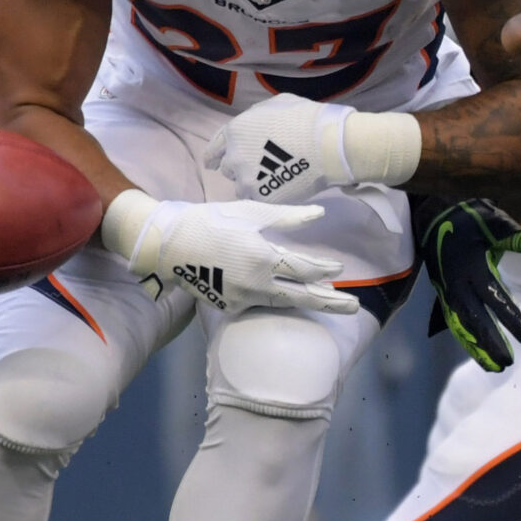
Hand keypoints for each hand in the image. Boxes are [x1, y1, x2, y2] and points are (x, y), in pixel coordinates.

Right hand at [102, 190, 357, 315]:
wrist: (167, 244)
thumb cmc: (210, 221)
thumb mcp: (250, 212)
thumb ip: (287, 217)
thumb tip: (319, 215)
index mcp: (263, 257)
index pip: (304, 269)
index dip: (324, 270)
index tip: (340, 270)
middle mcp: (256, 283)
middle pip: (301, 297)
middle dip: (329, 302)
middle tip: (353, 309)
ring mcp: (241, 297)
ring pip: (281, 303)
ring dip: (305, 302)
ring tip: (328, 302)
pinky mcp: (228, 305)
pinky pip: (257, 304)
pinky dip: (273, 300)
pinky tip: (285, 296)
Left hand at [205, 93, 420, 204]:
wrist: (326, 145)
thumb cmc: (305, 119)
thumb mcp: (274, 105)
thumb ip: (256, 118)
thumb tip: (255, 128)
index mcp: (235, 131)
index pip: (214, 148)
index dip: (214, 156)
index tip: (213, 163)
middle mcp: (234, 157)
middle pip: (228, 168)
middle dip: (238, 167)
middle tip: (256, 167)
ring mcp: (247, 180)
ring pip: (240, 187)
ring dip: (250, 184)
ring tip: (269, 181)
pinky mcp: (262, 197)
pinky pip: (257, 199)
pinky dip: (265, 195)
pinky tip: (277, 189)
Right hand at [419, 197, 520, 371]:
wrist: (432, 218)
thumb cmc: (469, 219)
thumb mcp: (493, 222)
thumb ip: (518, 237)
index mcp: (473, 268)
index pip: (494, 298)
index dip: (510, 318)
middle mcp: (458, 285)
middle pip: (475, 320)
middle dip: (490, 343)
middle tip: (508, 362)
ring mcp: (448, 293)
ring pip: (462, 326)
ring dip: (476, 347)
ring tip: (494, 367)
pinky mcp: (444, 296)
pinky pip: (455, 322)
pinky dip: (466, 340)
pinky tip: (478, 354)